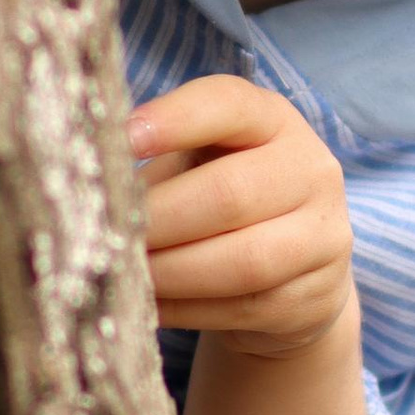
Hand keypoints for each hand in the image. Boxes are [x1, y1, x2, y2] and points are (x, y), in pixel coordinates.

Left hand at [127, 75, 355, 359]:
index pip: (229, 104)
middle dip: (158, 220)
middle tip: (104, 237)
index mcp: (273, 120)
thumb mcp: (199, 161)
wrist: (294, 267)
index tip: (123, 138)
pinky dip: (185, 310)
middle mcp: (311, 170)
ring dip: (170, 273)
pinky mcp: (314, 297)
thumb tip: (92, 186)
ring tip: (123, 275)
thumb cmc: (224, 196)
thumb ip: (158, 160)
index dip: (176, 119)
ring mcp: (322, 237)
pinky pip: (243, 308)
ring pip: (242, 262)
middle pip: (229, 194)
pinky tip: (148, 305)